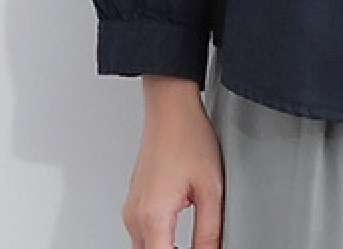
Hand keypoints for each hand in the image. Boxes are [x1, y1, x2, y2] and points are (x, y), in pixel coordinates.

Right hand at [122, 76, 223, 247]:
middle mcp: (135, 215)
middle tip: (198, 246)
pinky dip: (158, 239)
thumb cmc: (188, 136)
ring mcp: (131, 208)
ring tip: (191, 245)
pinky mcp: (133, 200)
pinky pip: (141, 232)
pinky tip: (176, 234)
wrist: (170, 107)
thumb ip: (209, 230)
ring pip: (142, 247)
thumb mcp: (211, 187)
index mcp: (153, 216)